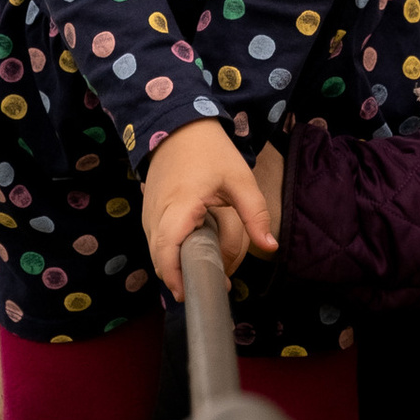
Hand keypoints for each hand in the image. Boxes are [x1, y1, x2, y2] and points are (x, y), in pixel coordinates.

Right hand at [141, 123, 278, 302]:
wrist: (178, 125)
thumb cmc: (210, 151)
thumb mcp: (240, 179)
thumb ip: (256, 214)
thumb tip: (270, 247)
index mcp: (180, 205)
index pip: (167, 252)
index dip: (176, 278)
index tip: (194, 293)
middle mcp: (157, 213)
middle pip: (161, 260)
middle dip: (184, 278)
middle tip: (217, 283)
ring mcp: (149, 213)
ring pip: (158, 253)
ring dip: (180, 264)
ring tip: (212, 267)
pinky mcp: (149, 212)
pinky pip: (157, 241)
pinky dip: (174, 251)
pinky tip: (196, 249)